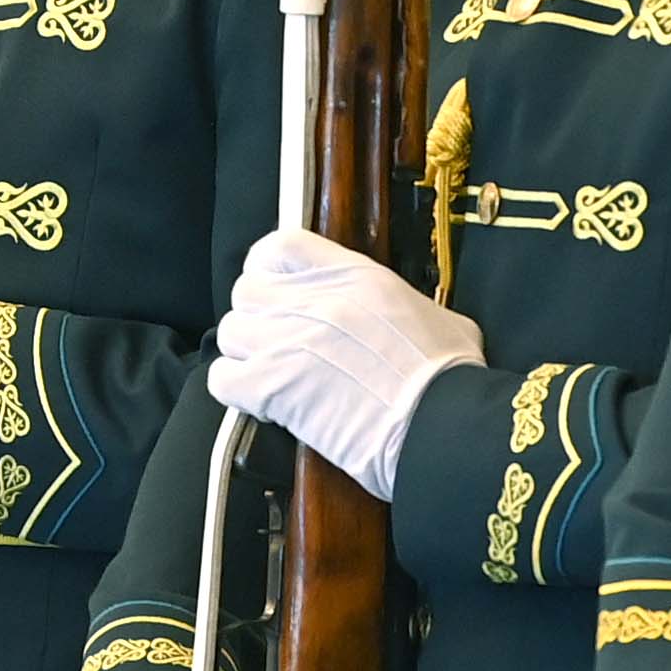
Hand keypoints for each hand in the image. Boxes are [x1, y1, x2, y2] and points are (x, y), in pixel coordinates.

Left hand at [206, 230, 482, 497]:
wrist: (439, 424)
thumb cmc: (449, 379)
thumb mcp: (441, 319)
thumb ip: (407, 308)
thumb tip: (407, 320)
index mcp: (354, 276)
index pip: (282, 246)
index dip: (267, 266)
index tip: (273, 286)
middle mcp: (313, 300)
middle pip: (247, 290)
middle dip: (256, 316)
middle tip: (275, 342)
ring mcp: (288, 340)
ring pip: (230, 332)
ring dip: (244, 354)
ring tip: (268, 375)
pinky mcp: (272, 387)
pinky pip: (221, 378)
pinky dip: (234, 389)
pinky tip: (260, 403)